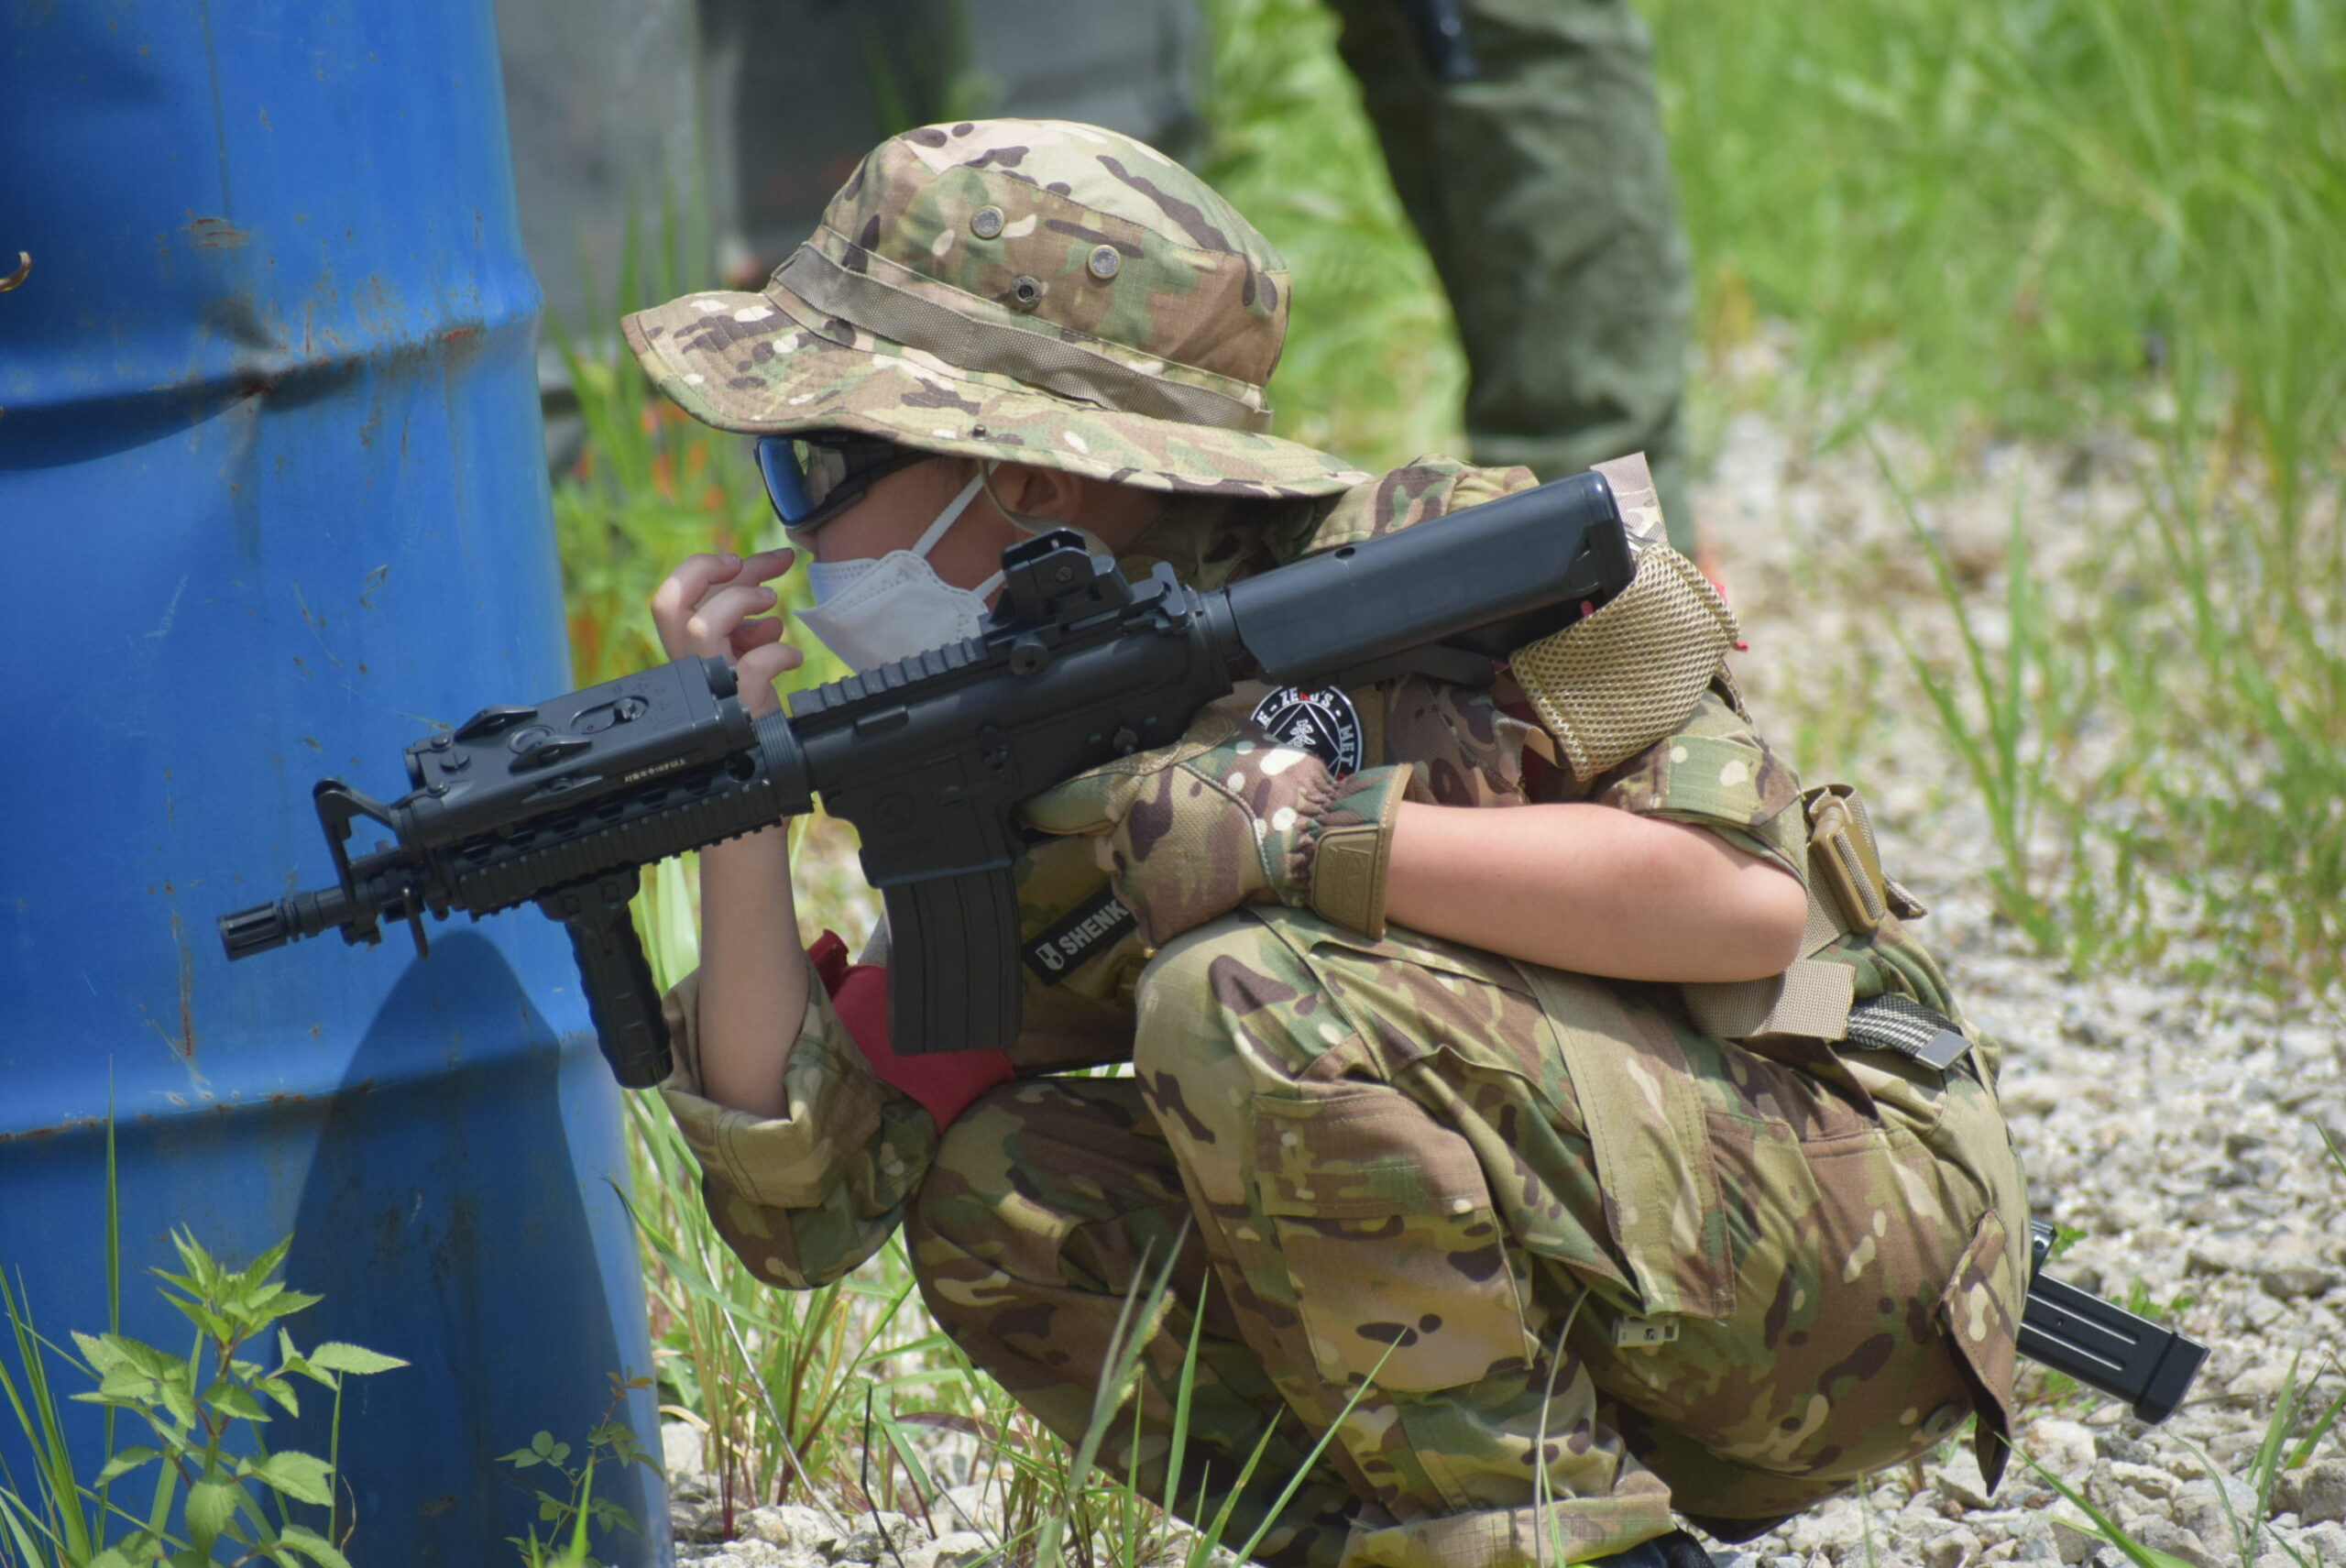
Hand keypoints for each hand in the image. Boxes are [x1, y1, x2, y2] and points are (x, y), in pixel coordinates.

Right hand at [649, 546, 800, 716]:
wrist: (765, 742)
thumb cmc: (755, 688)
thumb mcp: (746, 637)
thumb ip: (748, 602)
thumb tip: (776, 559)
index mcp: (686, 646)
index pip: (670, 596)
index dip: (698, 568)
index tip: (737, 559)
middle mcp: (688, 663)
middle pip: (667, 604)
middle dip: (708, 572)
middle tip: (749, 566)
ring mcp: (708, 685)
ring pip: (700, 628)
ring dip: (739, 604)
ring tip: (773, 606)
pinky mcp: (737, 705)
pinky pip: (751, 668)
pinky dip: (777, 654)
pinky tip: (792, 657)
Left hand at [1018, 706, 1412, 945]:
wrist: (1306, 848)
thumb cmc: (1272, 788)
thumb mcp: (1230, 731)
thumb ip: (1193, 726)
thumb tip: (1190, 705)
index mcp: (1133, 790)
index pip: (1073, 798)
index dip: (1059, 804)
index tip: (1043, 808)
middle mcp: (1124, 839)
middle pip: (1109, 842)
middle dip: (1137, 840)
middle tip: (1184, 835)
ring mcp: (1140, 886)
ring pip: (1133, 881)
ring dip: (1158, 874)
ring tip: (1206, 865)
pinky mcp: (1161, 924)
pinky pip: (1156, 918)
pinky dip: (1177, 909)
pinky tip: (1212, 893)